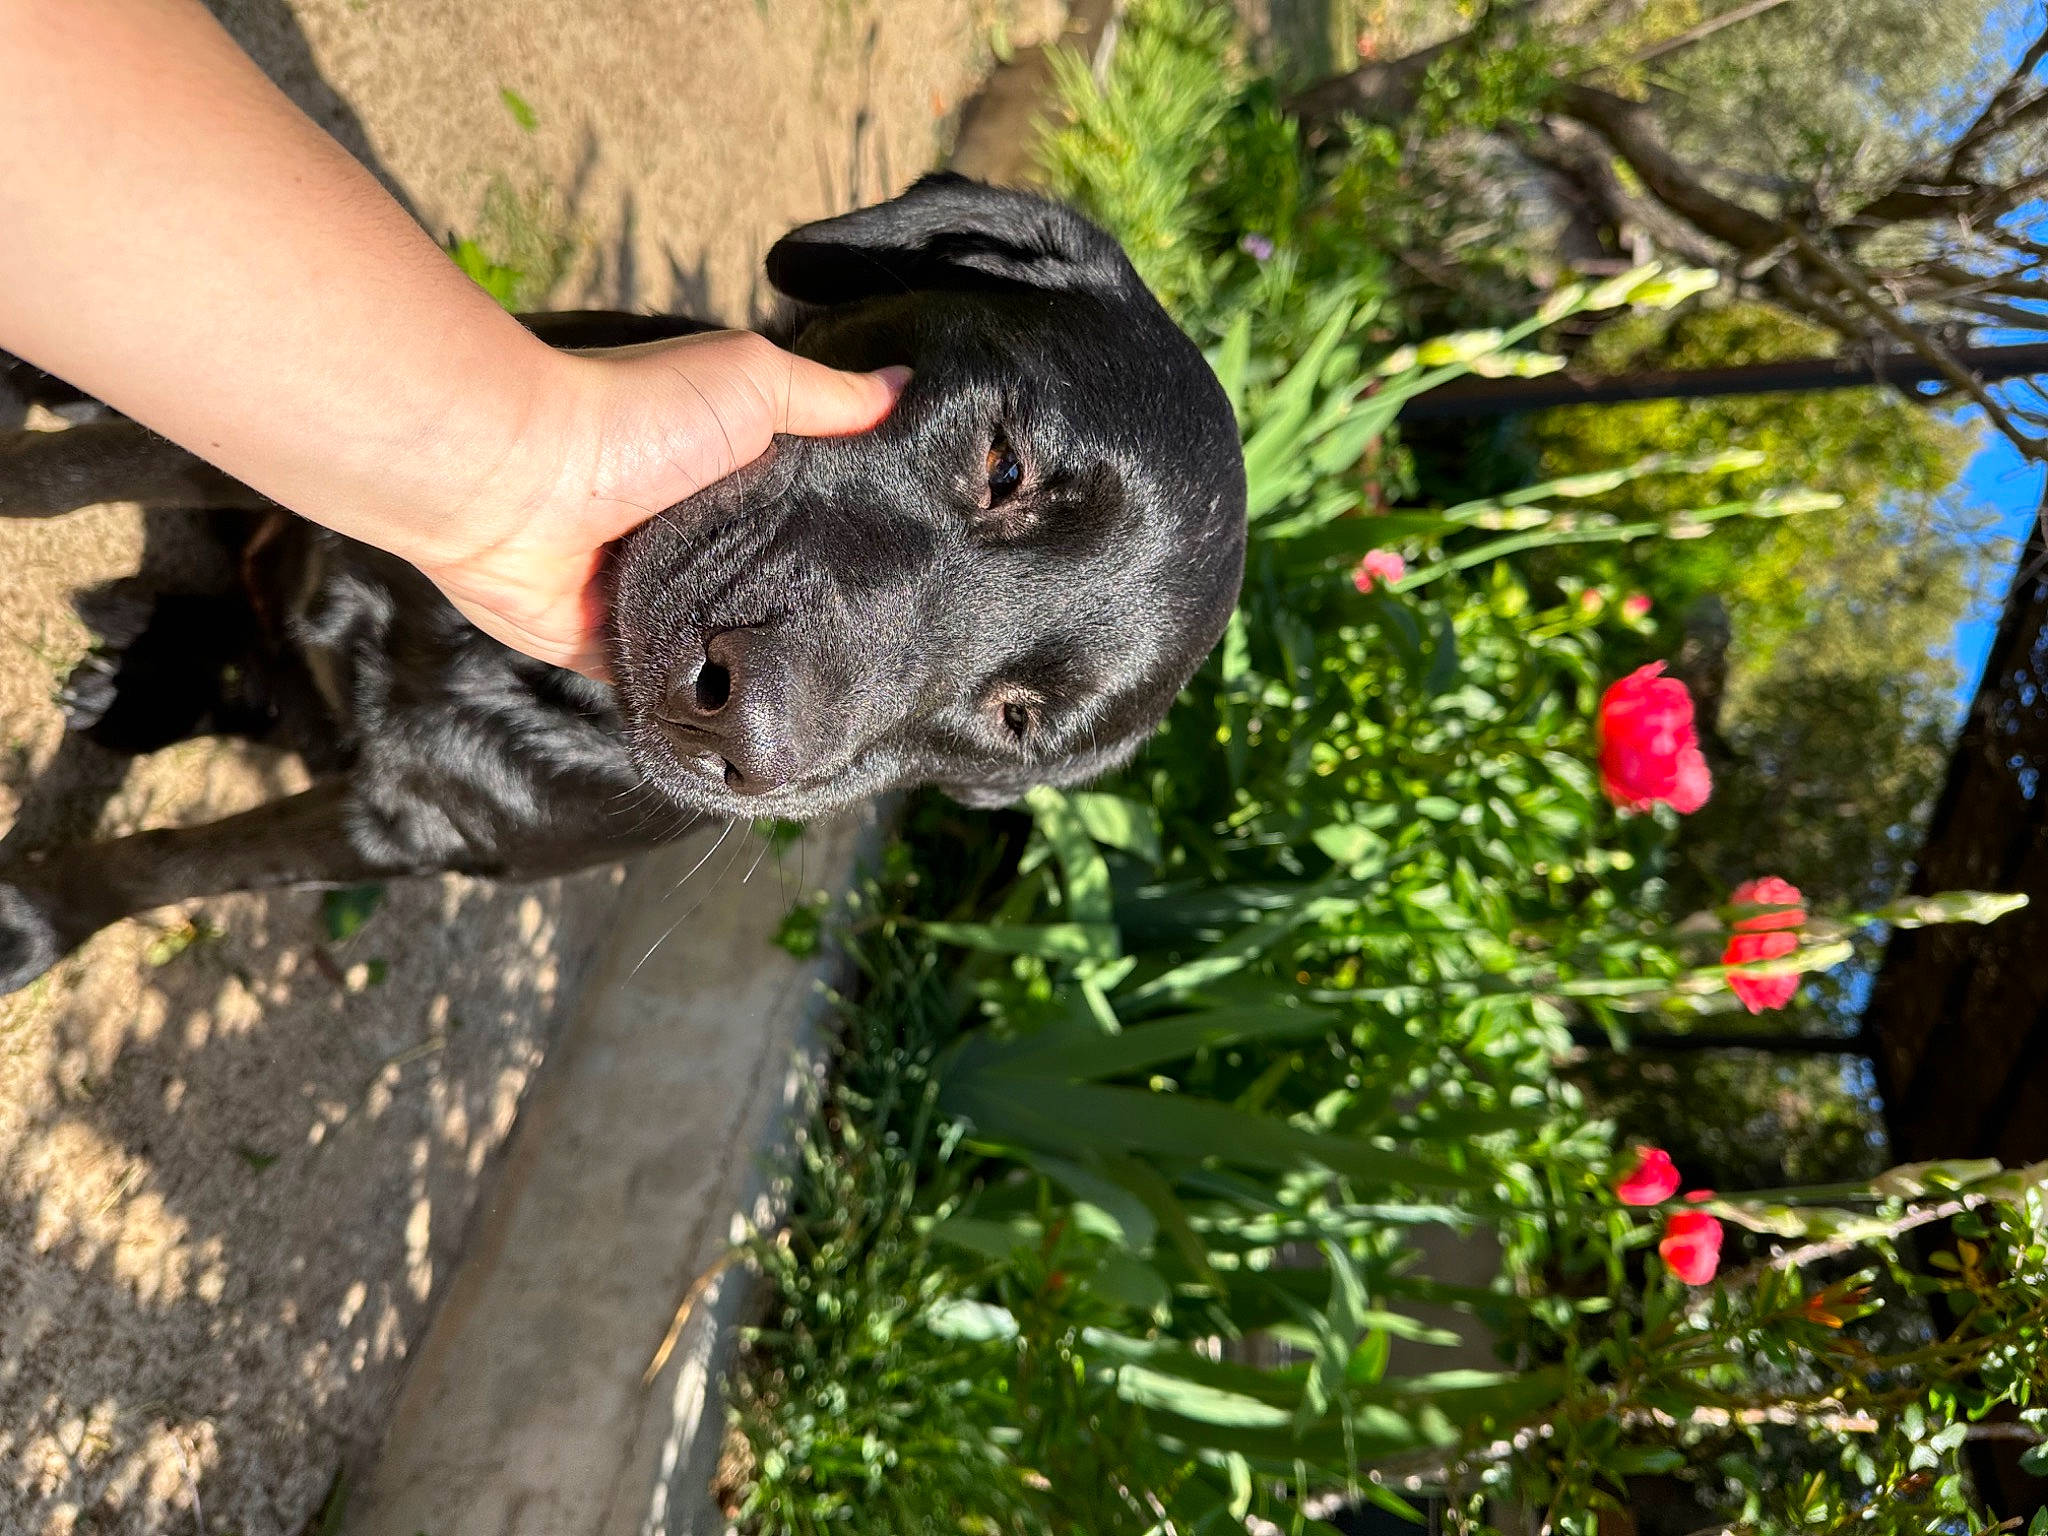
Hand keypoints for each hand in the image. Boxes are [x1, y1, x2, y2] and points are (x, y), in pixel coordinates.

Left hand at [412, 331, 907, 676]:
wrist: (517, 481)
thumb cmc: (632, 417)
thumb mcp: (749, 382)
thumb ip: (826, 396)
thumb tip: (908, 385)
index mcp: (725, 474)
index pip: (807, 514)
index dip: (855, 535)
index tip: (920, 564)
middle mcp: (694, 540)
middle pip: (774, 586)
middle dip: (819, 610)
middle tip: (895, 644)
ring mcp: (656, 601)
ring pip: (731, 645)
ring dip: (767, 663)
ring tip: (846, 695)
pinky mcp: (620, 654)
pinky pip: (678, 692)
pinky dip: (707, 703)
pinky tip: (764, 720)